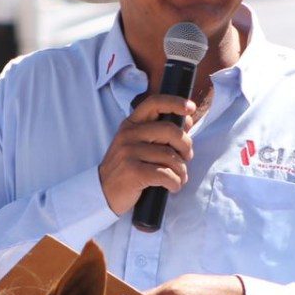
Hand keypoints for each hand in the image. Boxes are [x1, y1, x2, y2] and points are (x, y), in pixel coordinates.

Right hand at [97, 94, 195, 214]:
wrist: (103, 192)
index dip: (175, 102)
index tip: (191, 108)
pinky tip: (173, 186)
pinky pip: (165, 174)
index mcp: (131, 124)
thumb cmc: (127, 167)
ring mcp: (129, 153)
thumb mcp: (138, 144)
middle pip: (170, 130)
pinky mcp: (133, 172)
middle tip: (187, 157)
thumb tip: (186, 121)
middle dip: (186, 145)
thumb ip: (159, 133)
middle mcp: (128, 135)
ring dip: (182, 170)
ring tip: (180, 177)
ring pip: (170, 156)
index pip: (154, 103)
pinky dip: (175, 182)